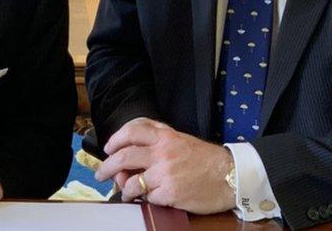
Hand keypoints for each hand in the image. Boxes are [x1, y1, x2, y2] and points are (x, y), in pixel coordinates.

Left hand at [95, 117, 234, 213]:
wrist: (231, 175)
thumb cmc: (205, 159)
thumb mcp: (180, 138)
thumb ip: (157, 135)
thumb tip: (131, 143)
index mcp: (165, 137)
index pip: (131, 132)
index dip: (114, 140)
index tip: (108, 149)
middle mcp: (162, 153)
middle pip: (123, 157)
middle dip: (107, 167)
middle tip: (101, 175)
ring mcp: (165, 174)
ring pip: (131, 182)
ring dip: (124, 188)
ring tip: (125, 191)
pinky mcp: (170, 194)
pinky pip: (147, 197)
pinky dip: (143, 199)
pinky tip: (145, 198)